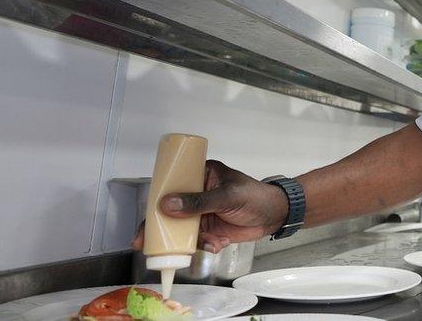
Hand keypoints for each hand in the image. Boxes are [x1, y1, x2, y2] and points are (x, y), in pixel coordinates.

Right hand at [131, 160, 288, 252]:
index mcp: (200, 175)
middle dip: (160, 229)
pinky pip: (197, 241)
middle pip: (170, 211)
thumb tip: (168, 204)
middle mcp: (197, 194)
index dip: (156, 201)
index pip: (172, 185)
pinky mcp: (209, 230)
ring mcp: (202, 214)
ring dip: (186, 242)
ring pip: (182, 230)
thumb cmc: (256, 196)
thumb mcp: (227, 196)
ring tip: (201, 245)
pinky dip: (204, 246)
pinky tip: (217, 245)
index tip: (146, 217)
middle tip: (147, 244)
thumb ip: (199, 201)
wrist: (275, 215)